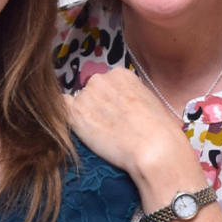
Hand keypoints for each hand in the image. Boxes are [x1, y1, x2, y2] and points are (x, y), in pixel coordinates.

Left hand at [63, 68, 197, 189]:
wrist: (154, 148)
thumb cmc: (160, 130)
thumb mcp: (150, 101)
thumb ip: (131, 96)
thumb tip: (122, 104)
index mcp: (121, 74)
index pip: (107, 84)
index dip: (111, 101)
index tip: (118, 114)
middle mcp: (101, 79)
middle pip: (91, 92)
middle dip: (97, 107)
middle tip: (110, 126)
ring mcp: (86, 96)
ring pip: (79, 104)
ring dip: (86, 116)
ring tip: (102, 134)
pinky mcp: (75, 114)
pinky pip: (62, 110)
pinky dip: (68, 119)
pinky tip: (81, 131)